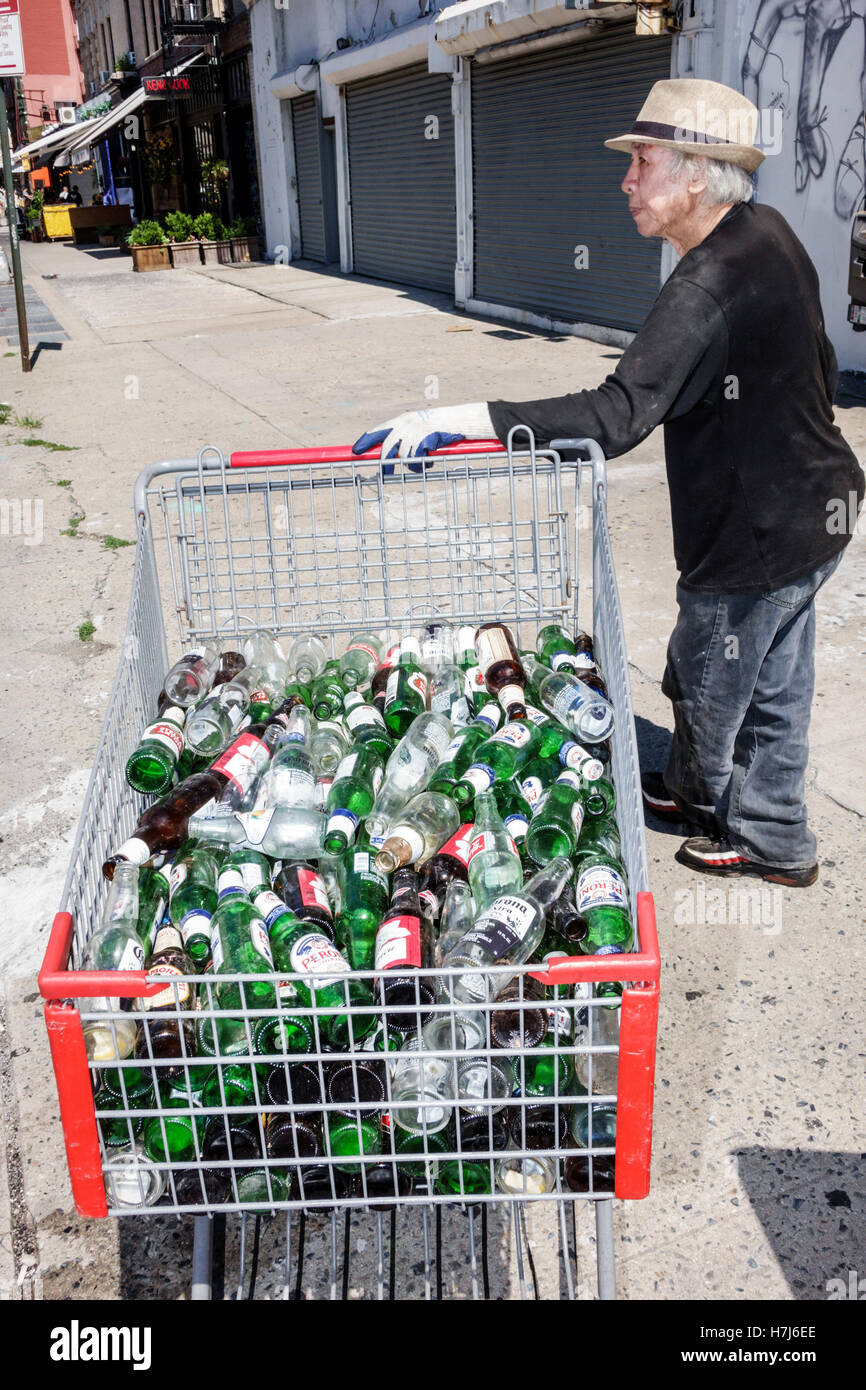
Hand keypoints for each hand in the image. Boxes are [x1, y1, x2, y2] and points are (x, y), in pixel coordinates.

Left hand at [352, 403, 494, 463]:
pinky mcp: (424, 440)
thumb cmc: (439, 428)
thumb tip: (392, 454)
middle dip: (385, 465)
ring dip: (413, 466)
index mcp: (401, 421)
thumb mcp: (419, 427)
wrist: (458, 421)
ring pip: (405, 458)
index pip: (379, 431)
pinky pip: (417, 459)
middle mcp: (405, 425)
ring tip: (423, 465)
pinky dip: (423, 464)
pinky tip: (430, 461)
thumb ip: (405, 437)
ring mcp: (414, 432)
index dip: (366, 441)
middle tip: (385, 476)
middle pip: (387, 448)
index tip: (355, 451)